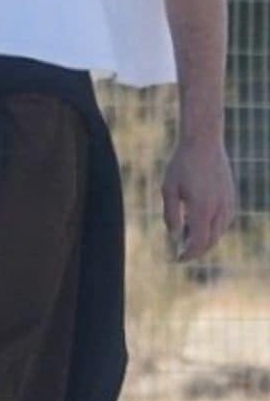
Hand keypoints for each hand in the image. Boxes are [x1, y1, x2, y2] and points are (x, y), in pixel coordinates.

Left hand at [161, 135, 235, 261]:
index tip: (178, 259)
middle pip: (211, 240)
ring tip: (189, 239)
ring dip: (206, 239)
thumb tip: (175, 236)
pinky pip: (225, 220)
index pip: (198, 242)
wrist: (204, 141)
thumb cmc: (182, 164)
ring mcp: (228, 202)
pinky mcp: (231, 196)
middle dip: (197, 250)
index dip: (189, 254)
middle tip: (182, 253)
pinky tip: (202, 225)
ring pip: (220, 231)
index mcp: (202, 209)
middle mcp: (219, 209)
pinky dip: (215, 228)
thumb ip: (171, 215)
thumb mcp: (168, 189)